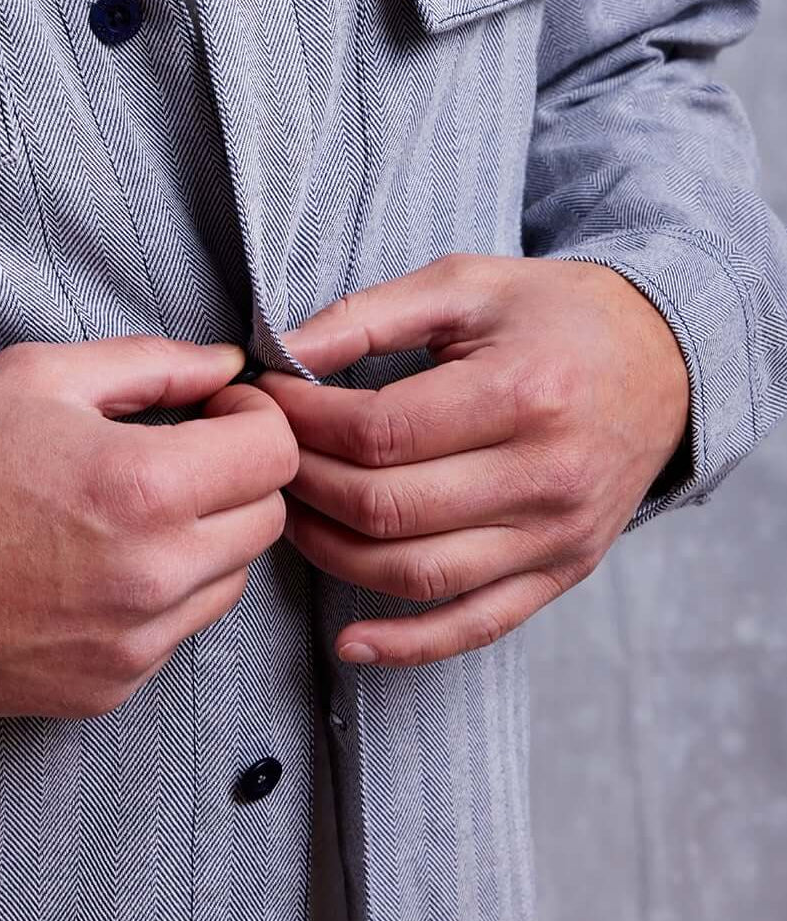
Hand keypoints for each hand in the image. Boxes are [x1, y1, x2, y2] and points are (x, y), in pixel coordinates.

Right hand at [0, 335, 296, 717]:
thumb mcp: (44, 376)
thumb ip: (154, 364)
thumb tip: (227, 364)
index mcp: (145, 487)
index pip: (276, 455)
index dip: (255, 420)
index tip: (217, 414)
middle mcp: (153, 574)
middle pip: (268, 520)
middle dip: (239, 477)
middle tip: (184, 456)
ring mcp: (134, 642)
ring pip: (232, 579)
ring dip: (208, 538)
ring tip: (138, 513)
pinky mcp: (111, 686)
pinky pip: (179, 631)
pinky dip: (163, 595)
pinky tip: (103, 566)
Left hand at [255, 253, 689, 666]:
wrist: (664, 359)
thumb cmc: (554, 313)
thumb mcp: (465, 285)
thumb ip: (369, 314)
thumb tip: (282, 352)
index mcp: (520, 393)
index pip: (380, 433)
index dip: (304, 421)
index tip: (266, 399)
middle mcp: (544, 475)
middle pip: (389, 508)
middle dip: (306, 481)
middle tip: (268, 453)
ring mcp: (556, 535)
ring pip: (417, 574)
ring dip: (333, 553)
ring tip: (290, 512)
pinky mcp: (561, 571)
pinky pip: (476, 626)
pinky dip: (408, 645)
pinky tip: (351, 644)